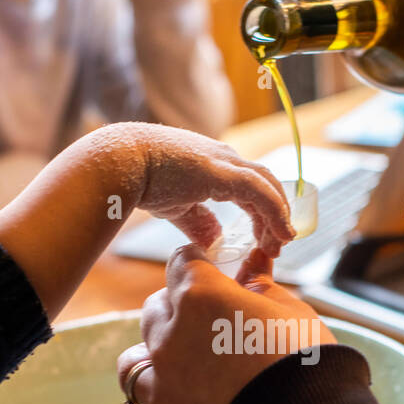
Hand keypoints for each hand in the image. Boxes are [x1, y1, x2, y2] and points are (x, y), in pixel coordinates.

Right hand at [98, 120, 293, 254]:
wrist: (121, 162)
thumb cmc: (142, 179)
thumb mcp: (177, 206)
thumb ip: (197, 222)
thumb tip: (212, 241)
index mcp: (216, 166)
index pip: (254, 187)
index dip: (265, 213)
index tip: (267, 239)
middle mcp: (226, 158)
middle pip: (267, 184)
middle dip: (277, 215)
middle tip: (279, 244)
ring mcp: (225, 162)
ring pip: (268, 187)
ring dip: (279, 216)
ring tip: (281, 243)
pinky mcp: (222, 171)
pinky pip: (260, 192)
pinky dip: (275, 212)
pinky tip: (280, 233)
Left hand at [117, 244, 336, 403]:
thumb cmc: (309, 369)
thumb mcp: (292, 315)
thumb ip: (262, 286)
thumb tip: (254, 262)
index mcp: (200, 298)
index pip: (181, 262)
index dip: (199, 267)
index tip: (211, 276)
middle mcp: (168, 338)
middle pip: (156, 309)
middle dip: (179, 311)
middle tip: (211, 328)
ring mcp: (158, 386)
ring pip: (135, 361)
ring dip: (156, 359)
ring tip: (188, 372)